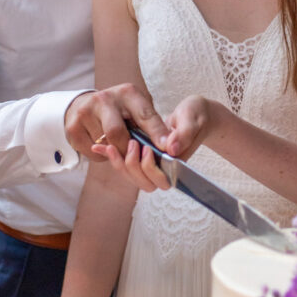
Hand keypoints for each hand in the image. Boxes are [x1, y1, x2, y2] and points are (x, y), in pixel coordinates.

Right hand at [65, 84, 168, 160]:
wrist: (83, 105)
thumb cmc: (118, 111)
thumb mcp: (136, 109)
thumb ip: (149, 125)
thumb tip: (168, 147)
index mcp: (127, 93)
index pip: (144, 115)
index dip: (156, 133)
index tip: (167, 148)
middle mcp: (105, 99)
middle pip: (117, 133)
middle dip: (127, 149)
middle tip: (133, 153)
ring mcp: (86, 112)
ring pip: (104, 145)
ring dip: (114, 151)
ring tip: (115, 142)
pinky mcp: (73, 127)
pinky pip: (91, 151)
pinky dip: (101, 154)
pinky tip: (101, 143)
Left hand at [92, 96, 218, 193]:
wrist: (195, 114)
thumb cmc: (197, 115)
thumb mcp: (192, 119)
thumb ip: (184, 134)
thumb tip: (170, 149)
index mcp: (178, 162)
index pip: (161, 179)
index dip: (148, 168)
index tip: (143, 148)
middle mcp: (165, 167)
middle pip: (145, 183)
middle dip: (132, 167)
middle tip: (129, 144)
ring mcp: (155, 164)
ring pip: (133, 176)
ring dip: (120, 164)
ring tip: (108, 145)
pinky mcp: (145, 157)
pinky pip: (128, 165)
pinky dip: (114, 157)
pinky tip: (99, 147)